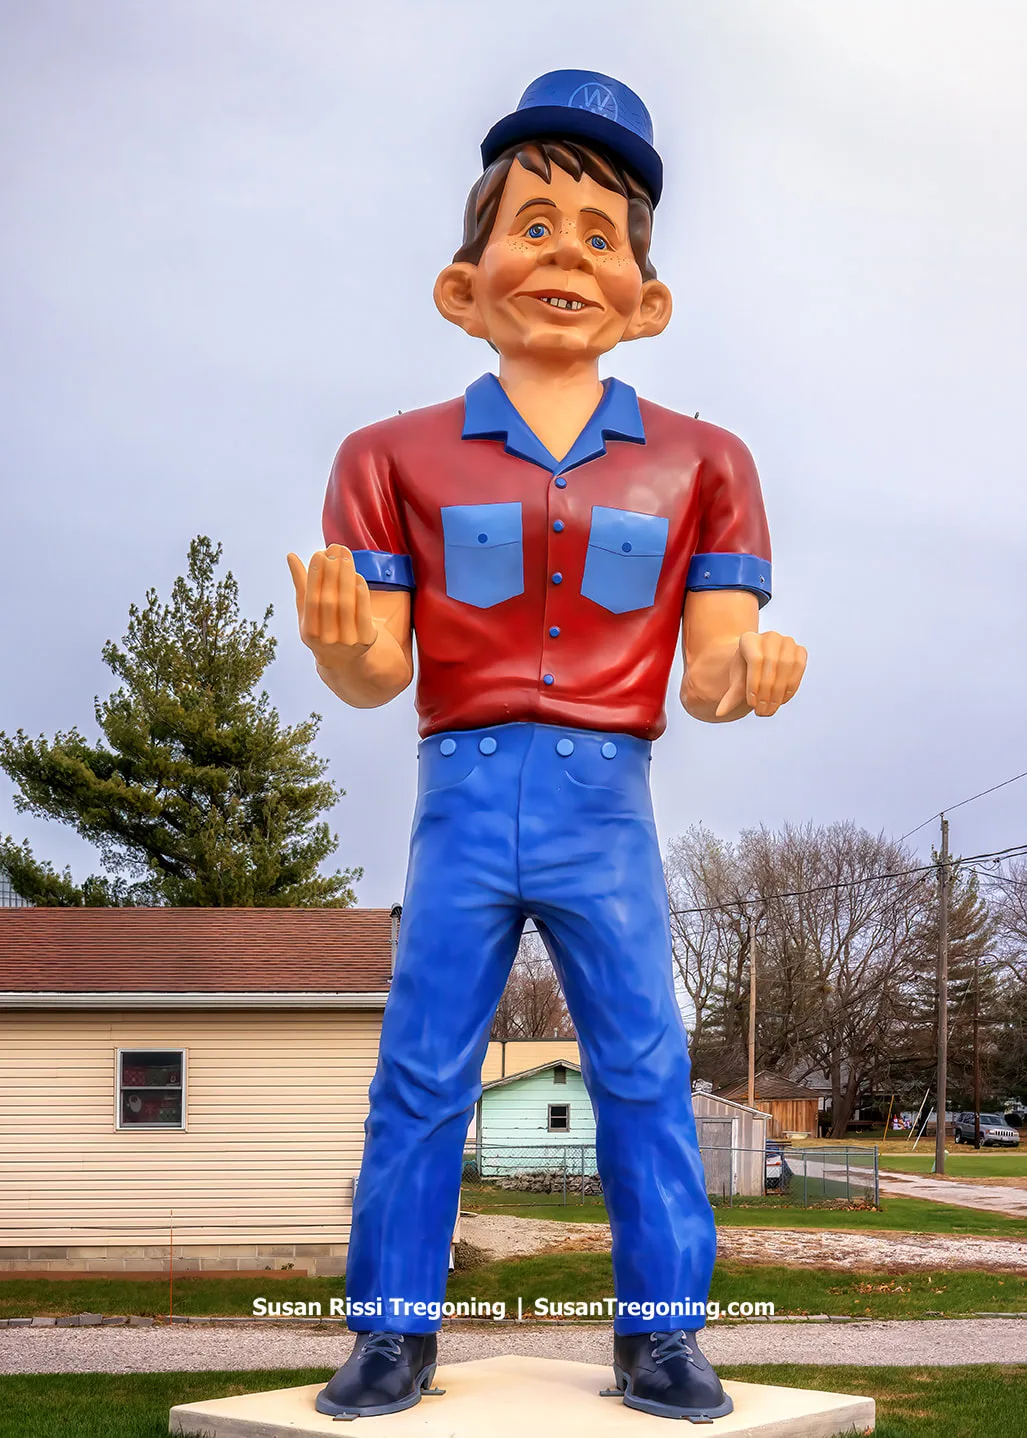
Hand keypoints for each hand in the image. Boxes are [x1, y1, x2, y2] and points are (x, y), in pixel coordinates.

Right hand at [287, 545, 377, 672]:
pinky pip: (363, 612)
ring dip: (347, 576)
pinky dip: (360, 593)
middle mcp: (327, 639)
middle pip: (330, 600)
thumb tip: (291, 556)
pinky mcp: (365, 640)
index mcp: (309, 632)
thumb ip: (302, 583)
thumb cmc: (322, 626)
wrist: (344, 659)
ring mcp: (347, 641)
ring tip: (346, 556)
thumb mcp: (309, 610)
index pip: (312, 599)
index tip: (319, 553)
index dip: (315, 575)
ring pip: (347, 603)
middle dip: (333, 571)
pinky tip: (357, 576)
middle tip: (336, 548)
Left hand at [715, 630, 806, 718]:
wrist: (759, 666)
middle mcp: (769, 636)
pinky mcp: (800, 650)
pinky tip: (782, 701)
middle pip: (773, 663)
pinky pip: (799, 668)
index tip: (751, 704)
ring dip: (780, 692)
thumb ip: (730, 696)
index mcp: (749, 639)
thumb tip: (719, 713)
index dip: (755, 683)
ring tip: (770, 710)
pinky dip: (792, 687)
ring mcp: (787, 641)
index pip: (756, 660)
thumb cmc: (745, 674)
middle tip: (761, 711)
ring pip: (788, 666)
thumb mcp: (737, 684)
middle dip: (767, 691)